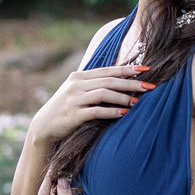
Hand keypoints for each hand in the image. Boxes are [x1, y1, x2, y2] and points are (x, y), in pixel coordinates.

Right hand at [28, 61, 152, 145]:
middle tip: (150, 86)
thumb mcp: (77, 92)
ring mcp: (74, 99)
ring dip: (123, 97)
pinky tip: (123, 113)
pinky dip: (111, 112)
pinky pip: (96, 111)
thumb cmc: (66, 108)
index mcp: (79, 76)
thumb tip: (120, 82)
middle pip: (109, 81)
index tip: (146, 69)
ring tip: (138, 102)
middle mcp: (76, 85)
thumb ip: (94, 85)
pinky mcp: (73, 114)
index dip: (127, 69)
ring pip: (103, 94)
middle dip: (131, 83)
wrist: (44, 126)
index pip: (108, 70)